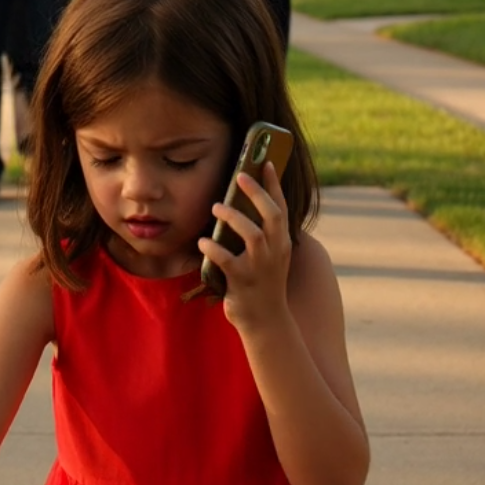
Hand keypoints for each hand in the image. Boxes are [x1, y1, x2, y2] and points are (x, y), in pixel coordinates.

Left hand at [197, 162, 291, 330]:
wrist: (266, 321)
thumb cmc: (262, 284)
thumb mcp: (270, 258)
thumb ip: (262, 235)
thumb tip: (242, 208)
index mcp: (283, 243)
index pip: (282, 208)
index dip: (274, 185)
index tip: (267, 163)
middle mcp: (276, 252)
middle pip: (272, 215)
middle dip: (257, 193)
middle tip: (240, 175)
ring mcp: (260, 267)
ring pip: (253, 235)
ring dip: (234, 218)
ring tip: (217, 207)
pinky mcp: (242, 281)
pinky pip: (226, 260)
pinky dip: (213, 248)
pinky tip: (202, 242)